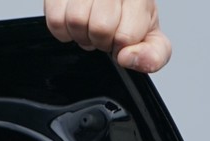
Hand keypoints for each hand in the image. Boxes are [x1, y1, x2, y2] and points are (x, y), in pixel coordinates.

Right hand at [44, 0, 171, 72]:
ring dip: (80, 34)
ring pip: (76, 21)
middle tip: (102, 33)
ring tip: (88, 27)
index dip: (120, 45)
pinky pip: (56, 21)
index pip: (126, 35)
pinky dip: (62, 30)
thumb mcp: (148, 34)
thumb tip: (129, 59)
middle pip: (100, 28)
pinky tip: (73, 23)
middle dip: (99, 40)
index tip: (119, 38)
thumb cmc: (127, 13)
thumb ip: (154, 55)